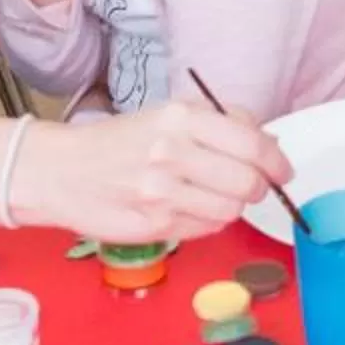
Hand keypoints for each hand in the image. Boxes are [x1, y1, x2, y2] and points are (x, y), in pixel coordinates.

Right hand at [20, 100, 292, 245]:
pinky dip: (208, 221)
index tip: (282, 171)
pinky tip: (190, 208)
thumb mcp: (168, 116)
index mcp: (180, 118)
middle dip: (258, 187)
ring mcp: (162, 193)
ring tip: (213, 195)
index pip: (251, 144)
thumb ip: (221, 124)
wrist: (61, 171)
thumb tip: (271, 144)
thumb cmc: (120, 142)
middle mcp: (172, 153)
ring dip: (232, 206)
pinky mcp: (155, 226)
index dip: (276, 162)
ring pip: (229, 210)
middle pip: (246, 182)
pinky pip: (205, 228)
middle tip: (253, 186)